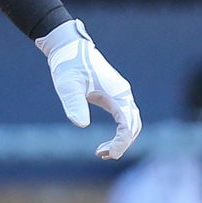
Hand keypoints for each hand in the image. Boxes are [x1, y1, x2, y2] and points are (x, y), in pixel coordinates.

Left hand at [35, 19, 140, 159]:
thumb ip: (74, 103)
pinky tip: (105, 141)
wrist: (69, 48)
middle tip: (101, 154)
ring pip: (131, 122)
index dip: (121, 142)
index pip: (128, 124)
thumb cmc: (68, 65)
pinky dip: (120, 131)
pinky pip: (124, 117)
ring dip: (122, 139)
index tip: (107, 154)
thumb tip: (81, 124)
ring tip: (102, 152)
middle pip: (134, 125)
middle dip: (122, 143)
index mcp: (117, 93)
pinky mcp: (114, 94)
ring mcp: (121, 94)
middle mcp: (123, 94)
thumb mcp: (67, 85)